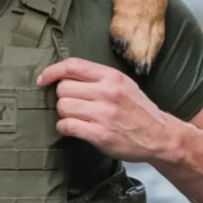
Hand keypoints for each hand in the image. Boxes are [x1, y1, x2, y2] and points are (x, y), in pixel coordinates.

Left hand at [36, 57, 178, 163]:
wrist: (160, 136)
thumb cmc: (138, 109)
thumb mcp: (123, 84)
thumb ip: (97, 78)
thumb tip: (64, 76)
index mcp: (111, 77)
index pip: (73, 65)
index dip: (52, 71)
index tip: (42, 79)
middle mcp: (107, 92)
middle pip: (63, 88)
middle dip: (62, 97)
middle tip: (72, 104)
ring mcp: (104, 114)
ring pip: (62, 107)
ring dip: (63, 114)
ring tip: (75, 117)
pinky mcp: (100, 135)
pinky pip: (67, 126)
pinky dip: (64, 128)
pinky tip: (72, 128)